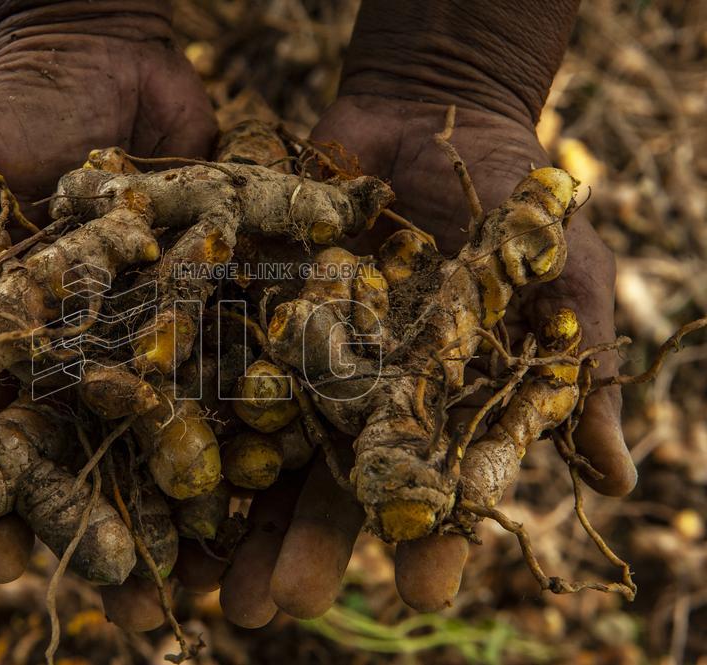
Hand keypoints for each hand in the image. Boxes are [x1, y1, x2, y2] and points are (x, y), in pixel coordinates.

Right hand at [0, 1, 215, 628]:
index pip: (9, 440)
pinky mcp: (229, 295)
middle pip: (109, 461)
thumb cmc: (10, 107)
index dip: (10, 505)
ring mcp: (167, 329)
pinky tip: (295, 491)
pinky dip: (274, 427)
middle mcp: (98, 349)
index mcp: (23, 339)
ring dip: (209, 514)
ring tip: (232, 588)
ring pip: (190, 435)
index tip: (11, 567)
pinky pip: (255, 367)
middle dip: (124, 537)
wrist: (103, 48)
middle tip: (144, 618)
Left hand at [213, 0, 635, 618]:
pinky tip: (162, 470)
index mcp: (433, 409)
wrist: (429, 119)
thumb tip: (618, 482)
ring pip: (260, 451)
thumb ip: (574, 371)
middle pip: (329, 487)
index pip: (433, 488)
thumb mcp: (555, 276)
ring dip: (236, 516)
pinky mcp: (250, 317)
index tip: (426, 588)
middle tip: (282, 605)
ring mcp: (298, 363)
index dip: (433, 538)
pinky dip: (187, 416)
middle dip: (308, 545)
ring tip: (213, 582)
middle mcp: (359, 402)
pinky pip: (215, 369)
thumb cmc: (510, 198)